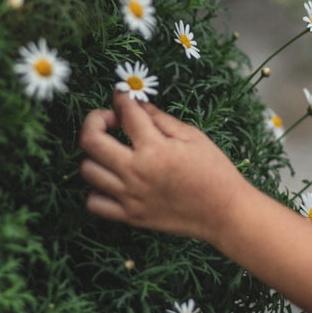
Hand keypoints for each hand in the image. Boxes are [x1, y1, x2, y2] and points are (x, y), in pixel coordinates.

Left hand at [78, 92, 248, 242]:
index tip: (121, 95)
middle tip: (110, 120)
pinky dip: (97, 190)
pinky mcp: (130, 217)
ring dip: (95, 155)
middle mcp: (136, 172)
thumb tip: (136, 103)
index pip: (125, 112)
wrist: (224, 213)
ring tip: (113, 152)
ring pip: (87, 170)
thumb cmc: (214, 171)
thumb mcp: (192, 136)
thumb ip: (160, 119)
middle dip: (95, 120)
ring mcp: (130, 197)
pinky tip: (113, 181)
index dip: (120, 97)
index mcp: (154, 148)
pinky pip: (94, 203)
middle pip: (90, 140)